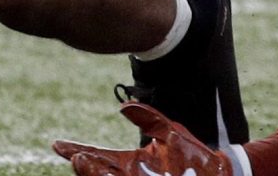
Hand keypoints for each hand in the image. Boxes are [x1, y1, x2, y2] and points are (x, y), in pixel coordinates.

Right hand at [52, 102, 235, 175]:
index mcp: (130, 163)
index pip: (98, 156)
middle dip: (84, 166)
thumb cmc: (195, 156)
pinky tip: (106, 174)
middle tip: (76, 157)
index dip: (77, 151)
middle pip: (98, 172)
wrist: (220, 175)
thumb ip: (149, 119)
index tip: (57, 144)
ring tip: (86, 164)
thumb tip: (123, 108)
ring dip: (95, 175)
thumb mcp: (171, 132)